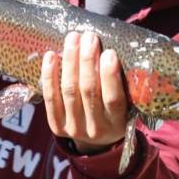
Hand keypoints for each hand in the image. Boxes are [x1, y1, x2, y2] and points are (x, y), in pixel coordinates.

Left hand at [41, 31, 128, 153]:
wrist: (98, 141)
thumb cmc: (115, 112)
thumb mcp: (128, 105)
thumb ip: (124, 84)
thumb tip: (116, 47)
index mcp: (118, 123)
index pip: (113, 99)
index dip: (110, 75)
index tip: (109, 52)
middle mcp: (96, 128)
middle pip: (88, 90)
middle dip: (87, 60)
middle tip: (89, 37)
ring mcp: (74, 128)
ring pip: (69, 90)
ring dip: (69, 61)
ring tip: (73, 38)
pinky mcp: (57, 126)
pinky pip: (50, 97)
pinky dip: (49, 75)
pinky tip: (51, 55)